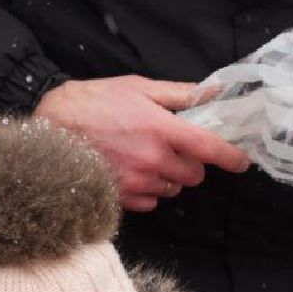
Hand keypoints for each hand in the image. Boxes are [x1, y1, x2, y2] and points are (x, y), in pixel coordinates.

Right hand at [35, 77, 250, 211]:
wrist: (52, 130)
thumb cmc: (94, 103)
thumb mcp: (138, 88)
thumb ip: (179, 94)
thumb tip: (212, 93)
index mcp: (162, 129)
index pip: (210, 148)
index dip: (231, 157)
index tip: (241, 161)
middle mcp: (153, 160)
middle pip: (194, 176)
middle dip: (191, 165)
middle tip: (174, 150)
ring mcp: (136, 183)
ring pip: (172, 190)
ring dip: (168, 179)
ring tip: (147, 160)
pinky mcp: (121, 199)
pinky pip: (151, 203)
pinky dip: (149, 192)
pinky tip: (133, 174)